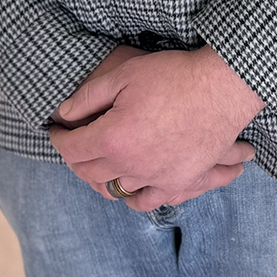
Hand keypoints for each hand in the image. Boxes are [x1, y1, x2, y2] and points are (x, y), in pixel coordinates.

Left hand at [47, 45, 263, 210]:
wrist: (221, 87)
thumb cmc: (173, 76)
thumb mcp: (124, 75)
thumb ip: (88, 97)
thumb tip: (63, 114)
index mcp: (112, 138)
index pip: (71, 148)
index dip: (58, 138)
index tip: (55, 129)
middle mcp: (130, 165)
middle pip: (89, 172)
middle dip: (76, 157)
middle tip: (74, 144)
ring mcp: (155, 178)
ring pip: (114, 189)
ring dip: (101, 177)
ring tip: (100, 162)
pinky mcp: (178, 182)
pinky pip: (146, 201)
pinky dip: (132, 197)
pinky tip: (129, 186)